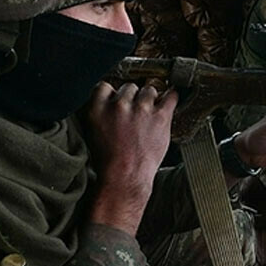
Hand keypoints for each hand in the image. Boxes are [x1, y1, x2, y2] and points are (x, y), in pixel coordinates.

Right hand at [85, 82, 178, 234]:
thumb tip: (111, 99)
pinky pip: (171, 96)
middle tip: (135, 114)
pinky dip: (172, 96)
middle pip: (130, 87)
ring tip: (149, 114)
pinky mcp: (160, 117)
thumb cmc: (109, 161)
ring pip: (149, 90)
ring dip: (150, 99)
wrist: (124, 178)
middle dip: (133, 98)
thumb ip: (102, 111)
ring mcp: (141, 109)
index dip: (113, 93)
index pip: (106, 86)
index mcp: (98, 108)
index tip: (118, 100)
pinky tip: (170, 99)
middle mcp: (119, 105)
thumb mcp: (94, 131)